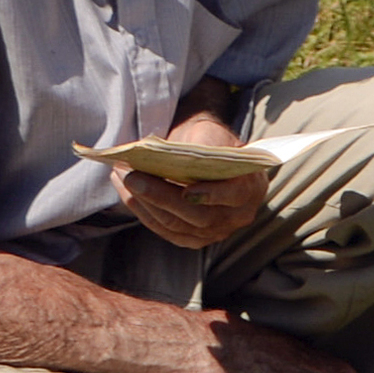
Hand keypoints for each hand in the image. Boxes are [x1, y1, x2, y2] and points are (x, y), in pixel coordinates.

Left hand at [114, 111, 271, 248]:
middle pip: (198, 216)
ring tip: (122, 178)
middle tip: (133, 177)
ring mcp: (214, 232)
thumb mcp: (213, 134)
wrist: (212, 156)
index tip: (187, 190)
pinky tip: (126, 193)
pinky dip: (143, 212)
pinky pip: (165, 230)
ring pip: (177, 225)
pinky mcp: (193, 238)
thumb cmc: (213, 142)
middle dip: (161, 197)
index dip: (212, 194)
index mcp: (250, 187)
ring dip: (144, 203)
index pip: (234, 194)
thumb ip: (200, 145)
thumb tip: (166, 155)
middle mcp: (236, 216)